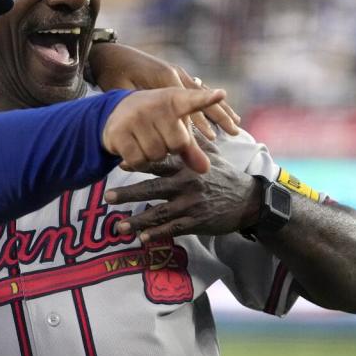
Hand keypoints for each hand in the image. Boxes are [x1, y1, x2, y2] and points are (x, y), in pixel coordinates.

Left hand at [88, 43, 240, 139]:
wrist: (108, 53)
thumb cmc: (112, 73)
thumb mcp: (122, 90)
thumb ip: (138, 106)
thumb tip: (151, 127)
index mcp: (164, 77)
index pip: (187, 105)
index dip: (199, 124)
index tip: (212, 138)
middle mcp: (174, 73)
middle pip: (202, 99)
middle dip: (219, 116)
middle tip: (235, 132)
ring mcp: (175, 73)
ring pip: (202, 94)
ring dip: (219, 109)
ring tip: (235, 123)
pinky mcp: (171, 75)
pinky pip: (195, 91)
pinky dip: (208, 103)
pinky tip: (218, 109)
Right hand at [102, 88, 225, 173]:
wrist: (116, 112)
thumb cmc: (155, 120)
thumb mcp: (174, 127)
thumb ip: (191, 148)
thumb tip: (204, 169)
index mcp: (173, 99)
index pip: (192, 101)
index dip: (206, 99)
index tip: (220, 94)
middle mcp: (154, 104)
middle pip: (177, 144)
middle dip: (170, 148)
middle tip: (159, 136)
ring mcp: (135, 117)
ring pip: (157, 155)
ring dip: (153, 156)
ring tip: (144, 141)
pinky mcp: (119, 132)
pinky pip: (139, 160)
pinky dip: (139, 162)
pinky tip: (133, 149)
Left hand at [103, 133, 260, 242]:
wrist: (248, 201)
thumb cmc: (224, 175)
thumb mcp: (211, 154)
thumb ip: (191, 140)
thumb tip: (180, 117)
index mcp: (187, 167)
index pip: (161, 163)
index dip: (141, 162)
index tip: (121, 163)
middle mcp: (187, 185)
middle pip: (153, 189)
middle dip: (129, 194)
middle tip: (108, 197)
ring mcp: (191, 205)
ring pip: (159, 213)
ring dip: (138, 221)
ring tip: (118, 226)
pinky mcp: (196, 222)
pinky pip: (173, 229)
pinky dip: (157, 234)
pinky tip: (141, 238)